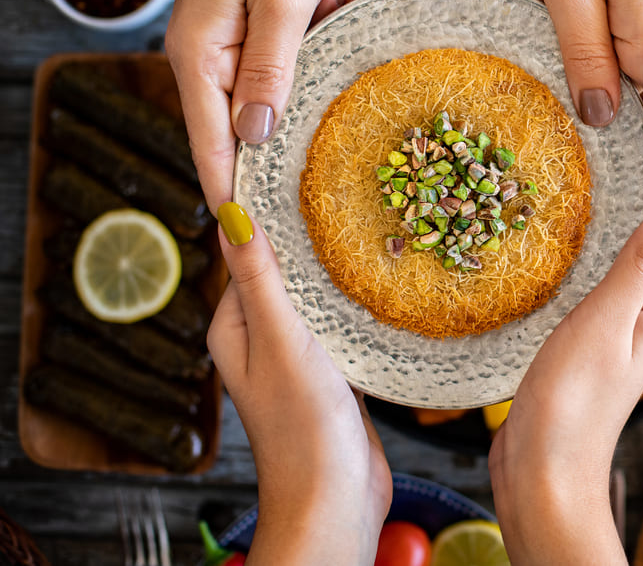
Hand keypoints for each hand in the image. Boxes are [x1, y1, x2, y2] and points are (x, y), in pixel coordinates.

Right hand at [165, 0, 330, 209]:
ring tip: (342, 15)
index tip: (262, 247)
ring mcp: (223, 43)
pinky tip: (341, 0)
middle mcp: (202, 59)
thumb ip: (272, 72)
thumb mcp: (284, 1)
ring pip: (273, 90)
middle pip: (244, 129)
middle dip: (296, 129)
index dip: (238, 199)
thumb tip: (256, 138)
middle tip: (341, 153)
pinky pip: (284, 57)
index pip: (215, 150)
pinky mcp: (248, 26)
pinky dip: (316, 42)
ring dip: (314, 71)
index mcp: (201, 60)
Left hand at [209, 202, 390, 564]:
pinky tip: (385, 280)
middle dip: (310, 235)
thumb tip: (231, 215)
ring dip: (338, 268)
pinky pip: (343, 321)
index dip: (265, 213)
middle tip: (346, 187)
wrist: (337, 500)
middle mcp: (262, 337)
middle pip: (285, 270)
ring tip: (372, 222)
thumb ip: (261, 281)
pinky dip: (358, 301)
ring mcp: (300, 354)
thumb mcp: (281, 343)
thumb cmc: (302, 429)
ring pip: (318, 294)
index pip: (246, 253)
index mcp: (235, 327)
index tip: (290, 169)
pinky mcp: (335, 370)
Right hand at [488, 195, 642, 564]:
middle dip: (591, 227)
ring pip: (593, 275)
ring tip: (533, 219)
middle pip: (620, 252)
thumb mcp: (607, 320)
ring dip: (569, 255)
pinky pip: (573, 299)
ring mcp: (611, 337)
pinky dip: (556, 283)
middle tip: (552, 187)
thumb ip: (640, 263)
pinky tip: (530, 270)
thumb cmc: (574, 402)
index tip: (594, 166)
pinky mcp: (580, 350)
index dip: (622, 204)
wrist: (540, 475)